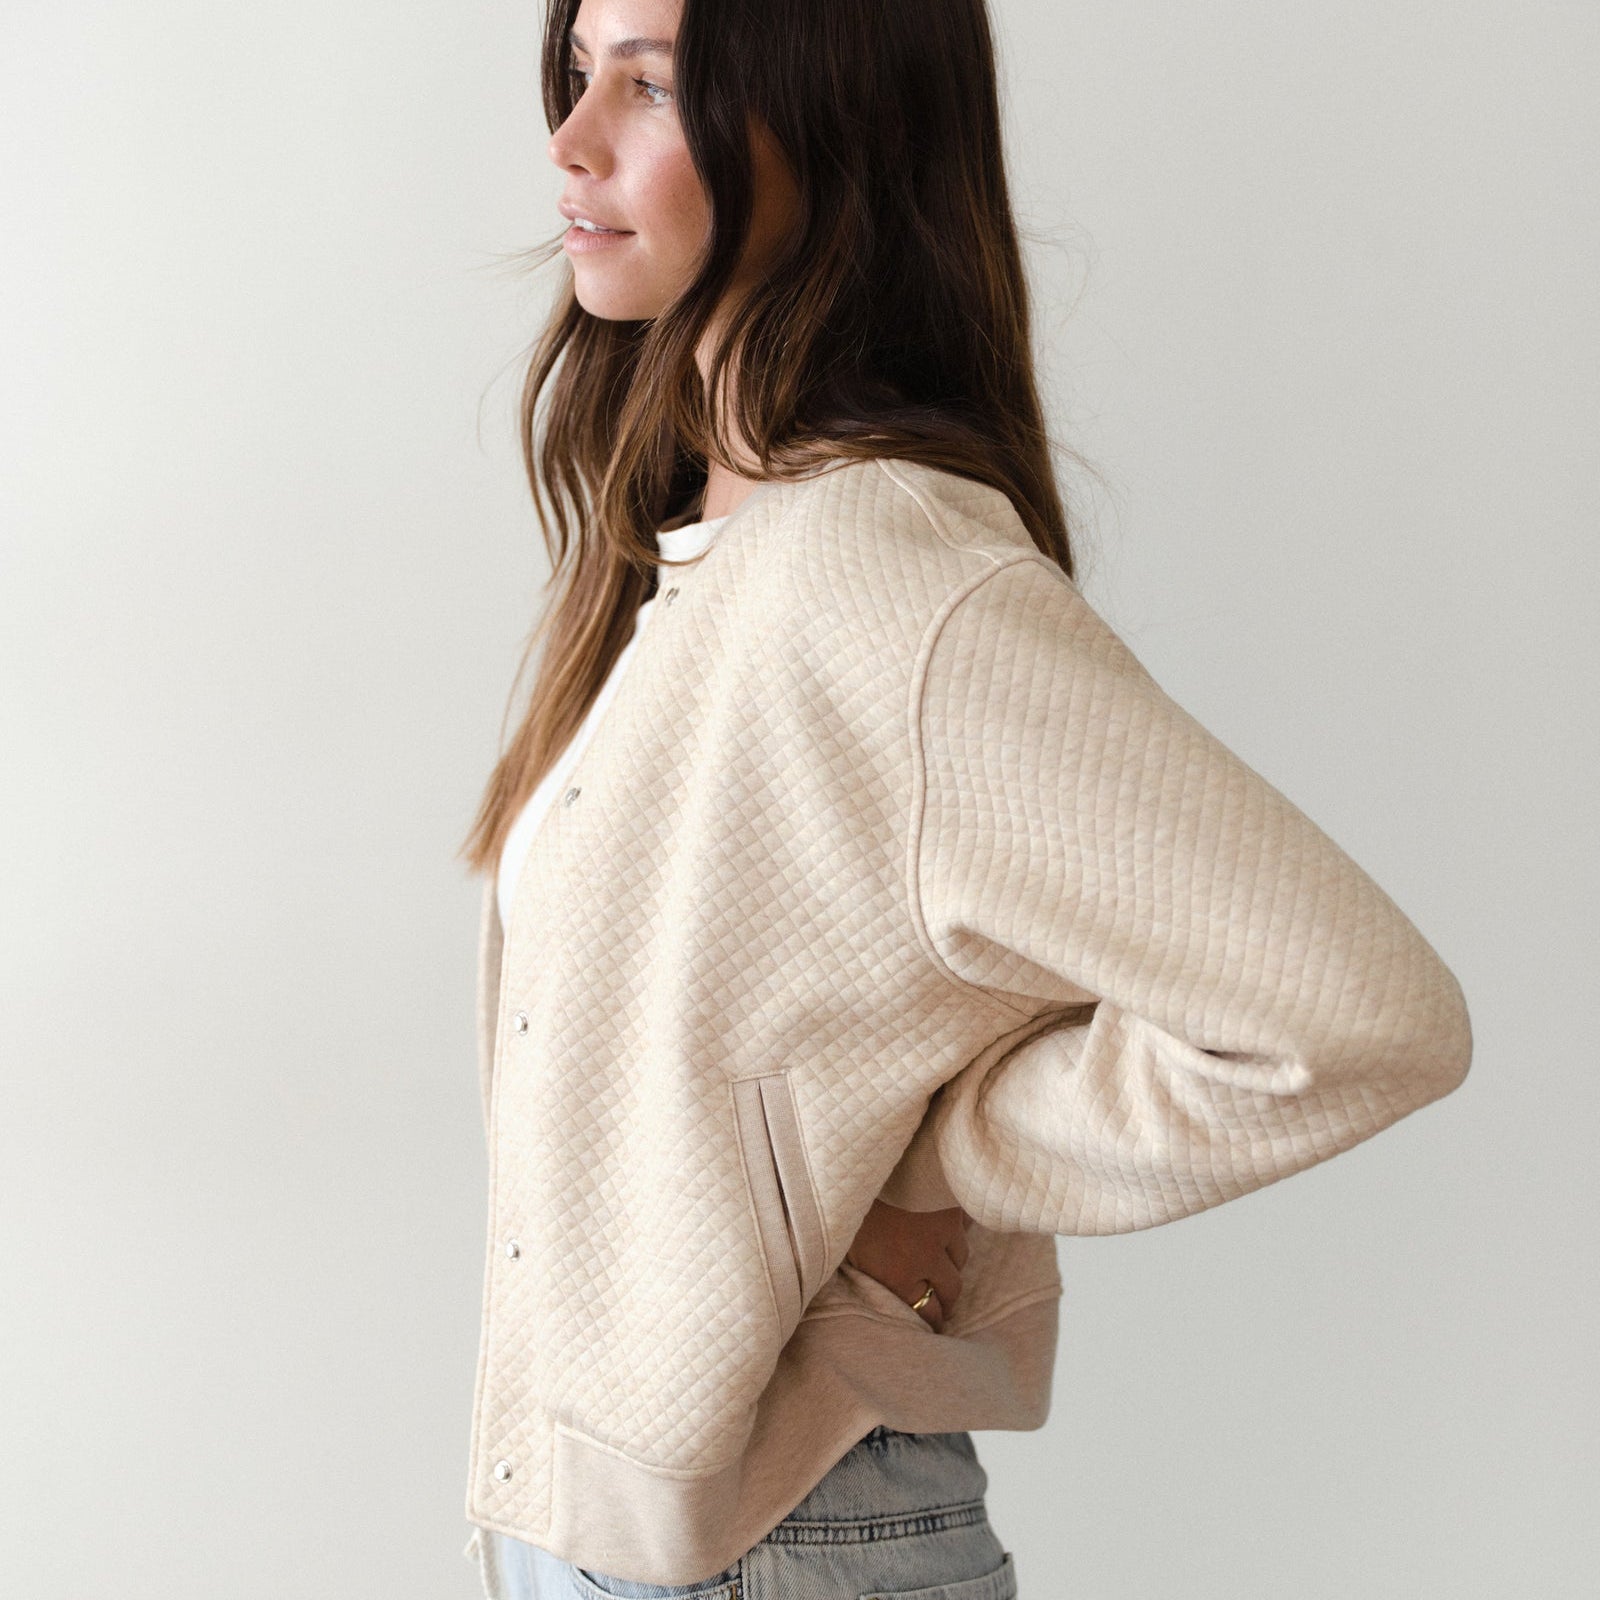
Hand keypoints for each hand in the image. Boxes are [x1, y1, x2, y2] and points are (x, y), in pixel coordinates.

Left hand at [844, 1199, 971, 1332]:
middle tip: (947, 1302)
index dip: (934, 1320)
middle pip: (951, 1289)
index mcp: (897, 1276)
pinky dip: (960, 1227)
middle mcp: (926, 1259)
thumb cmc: (848, 1207)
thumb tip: (874, 1288)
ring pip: (961, 1258)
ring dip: (953, 1262)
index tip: (936, 1323)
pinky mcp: (951, 1205)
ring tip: (945, 1261)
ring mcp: (943, 1231)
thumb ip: (869, 1272)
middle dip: (949, 1299)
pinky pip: (965, 1224)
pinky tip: (952, 1226)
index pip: (928, 1312)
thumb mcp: (848, 1248)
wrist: (863, 1162)